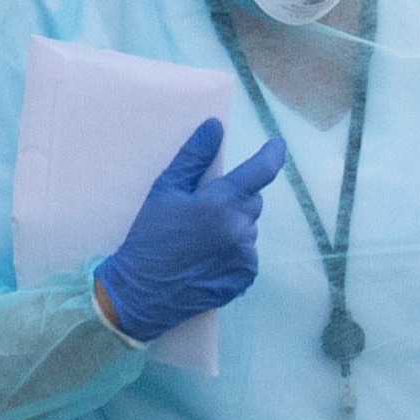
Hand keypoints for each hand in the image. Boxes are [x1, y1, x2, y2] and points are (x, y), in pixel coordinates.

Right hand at [94, 118, 287, 340]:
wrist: (140, 292)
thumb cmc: (149, 237)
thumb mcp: (163, 191)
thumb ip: (193, 157)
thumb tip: (214, 126)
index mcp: (220, 203)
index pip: (260, 171)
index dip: (272, 155)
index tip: (278, 145)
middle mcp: (240, 228)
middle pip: (253, 202)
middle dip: (234, 200)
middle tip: (201, 212)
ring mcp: (245, 254)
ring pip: (249, 228)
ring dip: (233, 227)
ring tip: (199, 240)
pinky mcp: (246, 276)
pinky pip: (248, 253)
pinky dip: (233, 251)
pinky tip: (207, 258)